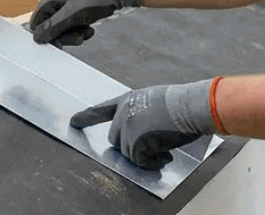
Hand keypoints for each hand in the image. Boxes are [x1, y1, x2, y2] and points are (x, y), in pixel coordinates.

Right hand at [29, 0, 142, 45]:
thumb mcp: (72, 15)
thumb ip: (53, 27)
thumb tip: (37, 38)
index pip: (36, 23)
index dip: (46, 36)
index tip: (59, 44)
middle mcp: (55, 1)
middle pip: (50, 28)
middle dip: (64, 36)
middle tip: (78, 39)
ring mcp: (65, 5)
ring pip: (62, 29)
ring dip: (74, 34)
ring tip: (86, 31)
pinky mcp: (75, 10)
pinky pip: (72, 26)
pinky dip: (80, 30)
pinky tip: (90, 28)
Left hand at [70, 79, 219, 169]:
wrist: (191, 106)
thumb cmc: (181, 104)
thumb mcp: (153, 101)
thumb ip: (139, 114)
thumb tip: (138, 135)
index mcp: (127, 100)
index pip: (101, 109)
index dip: (86, 117)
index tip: (73, 122)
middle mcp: (123, 112)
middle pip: (115, 140)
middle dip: (133, 148)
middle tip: (155, 148)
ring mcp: (128, 126)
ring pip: (128, 153)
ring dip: (146, 156)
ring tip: (166, 149)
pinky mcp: (136, 140)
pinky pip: (139, 161)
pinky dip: (153, 163)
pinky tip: (166, 155)